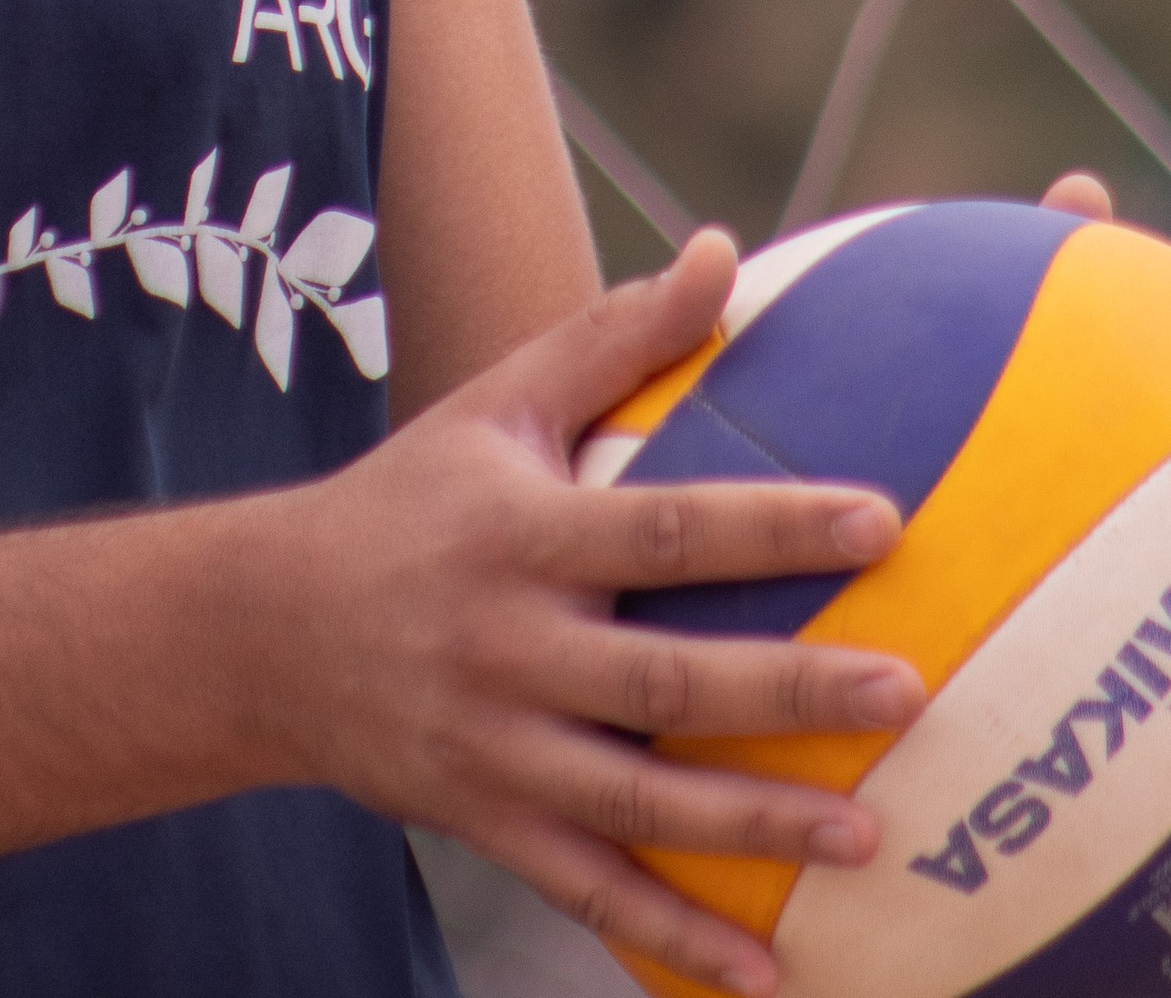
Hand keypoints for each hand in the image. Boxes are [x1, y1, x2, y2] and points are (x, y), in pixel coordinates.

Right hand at [262, 231, 919, 997]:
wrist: (262, 631)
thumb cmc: (413, 495)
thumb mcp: (499, 402)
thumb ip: (616, 334)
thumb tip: (721, 246)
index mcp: (523, 534)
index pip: (665, 529)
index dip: (771, 522)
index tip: (882, 519)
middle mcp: (510, 646)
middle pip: (664, 679)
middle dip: (789, 690)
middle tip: (908, 692)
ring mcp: (496, 748)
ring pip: (639, 799)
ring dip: (754, 826)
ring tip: (868, 835)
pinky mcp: (485, 823)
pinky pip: (590, 890)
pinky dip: (673, 937)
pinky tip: (765, 975)